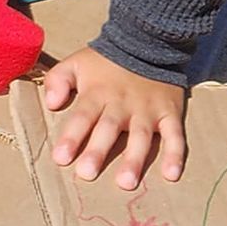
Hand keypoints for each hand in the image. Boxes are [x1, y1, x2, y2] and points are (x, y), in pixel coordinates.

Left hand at [43, 47, 186, 189]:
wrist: (148, 42)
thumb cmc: (106, 62)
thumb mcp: (76, 63)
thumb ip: (58, 81)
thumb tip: (51, 104)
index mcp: (97, 94)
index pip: (82, 117)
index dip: (71, 137)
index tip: (60, 158)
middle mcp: (122, 104)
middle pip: (108, 129)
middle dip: (97, 151)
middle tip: (87, 174)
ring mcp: (148, 110)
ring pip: (141, 137)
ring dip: (134, 159)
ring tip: (126, 183)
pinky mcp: (170, 113)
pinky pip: (175, 135)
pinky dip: (175, 154)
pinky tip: (171, 175)